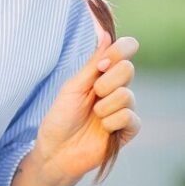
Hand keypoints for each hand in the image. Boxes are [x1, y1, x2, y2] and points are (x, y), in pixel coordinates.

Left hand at [36, 34, 141, 184]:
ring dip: (104, 106)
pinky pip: (129, 117)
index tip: (102, 64)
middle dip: (106, 82)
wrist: (56, 150)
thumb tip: (106, 35)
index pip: (125, 50)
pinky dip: (111, 121)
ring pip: (128, 95)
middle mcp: (116, 88)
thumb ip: (93, 64)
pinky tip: (102, 128)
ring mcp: (123, 108)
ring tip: (94, 116)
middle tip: (93, 95)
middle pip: (128, 69)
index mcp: (102, 74)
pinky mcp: (127, 130)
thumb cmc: (60, 118)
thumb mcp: (73, 87)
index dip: (120, 50)